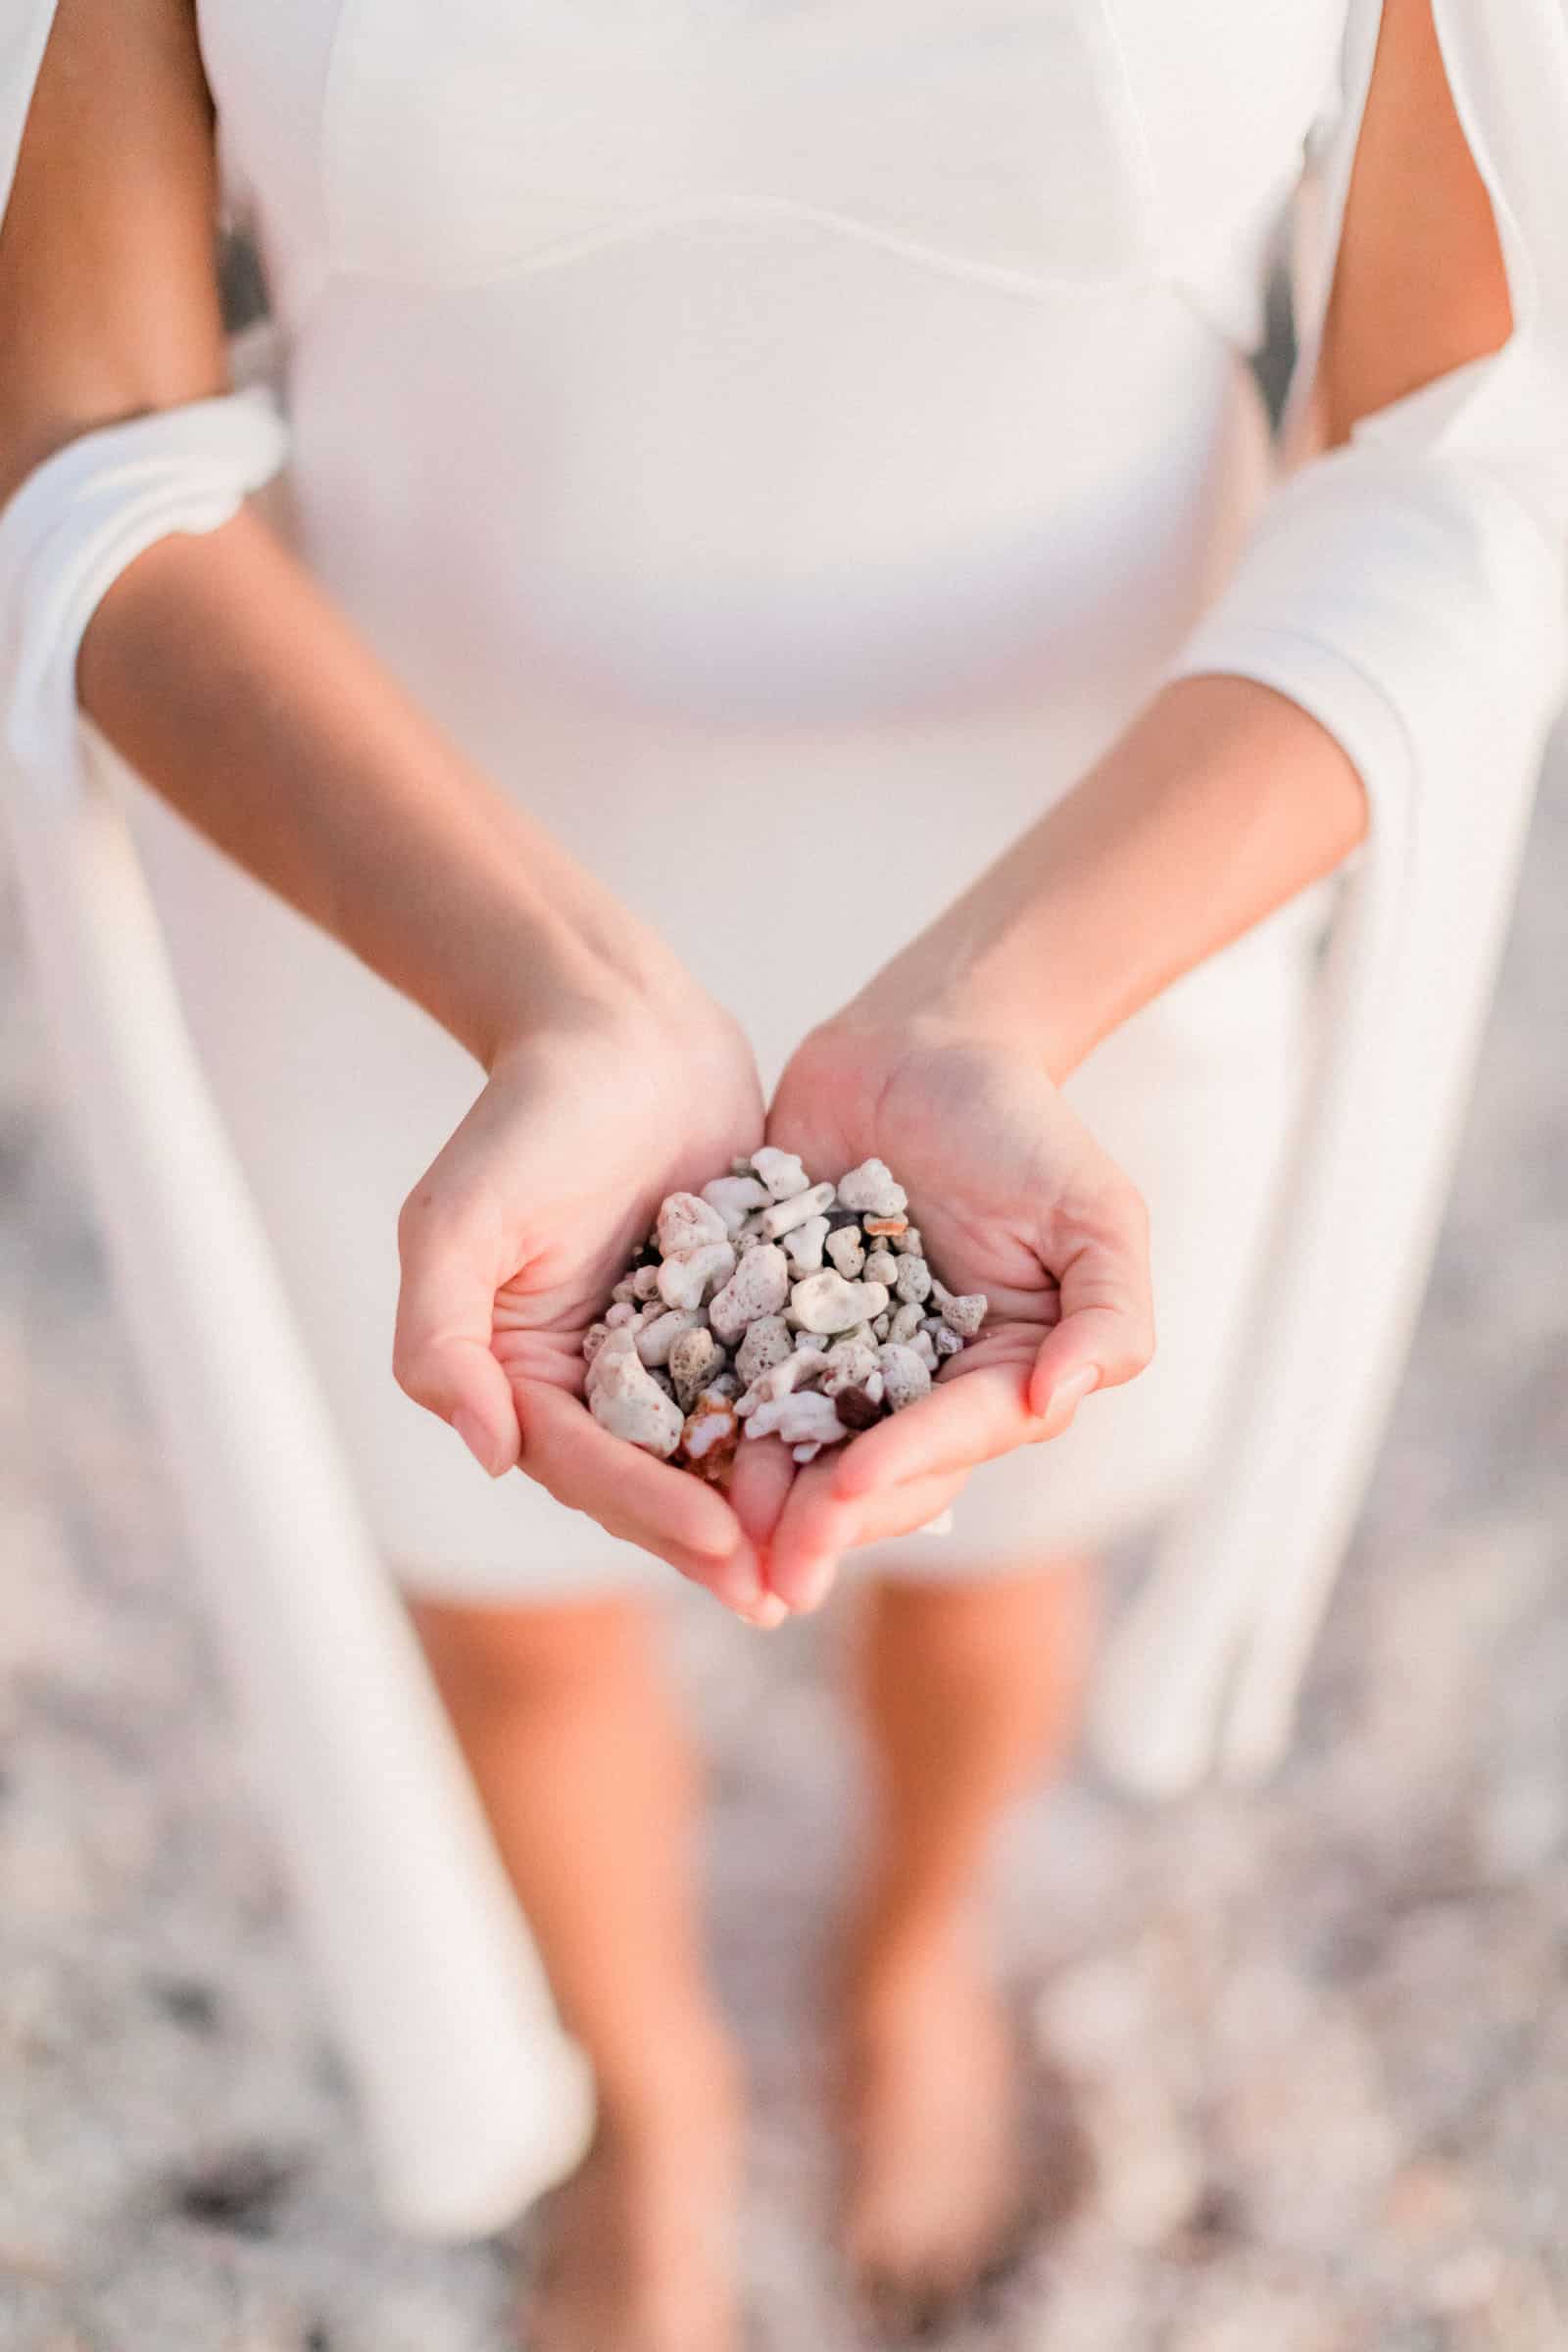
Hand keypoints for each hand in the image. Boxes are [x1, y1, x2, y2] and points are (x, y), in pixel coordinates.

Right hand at [393, 985, 775, 1618]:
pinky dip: (811, 1429)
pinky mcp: (740, 1314)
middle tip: (781, 1592)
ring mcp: (672, 1351)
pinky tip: (870, 1462)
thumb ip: (442, 1338)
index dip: (646, 1509)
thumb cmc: (528, 1115)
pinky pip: (777, 1384)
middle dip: (714, 1539)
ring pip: (721, 1448)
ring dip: (768, 1508)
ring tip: (831, 1556)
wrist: (619, 1024)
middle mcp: (596, 1379)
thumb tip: (486, 1452)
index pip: (584, 1465)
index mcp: (523, 1373)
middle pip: (655, 1480)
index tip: (715, 1541)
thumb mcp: (457, 1219)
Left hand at [745, 1014, 1155, 1609]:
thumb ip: (1107, 1311)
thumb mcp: (1095, 1211)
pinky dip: (703, 1415)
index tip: (847, 1490)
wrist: (919, 1044)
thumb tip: (1062, 1399)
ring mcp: (831, 1358)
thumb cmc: (1022, 1126)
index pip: (952, 1441)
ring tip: (709, 1533)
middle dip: (822, 1521)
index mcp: (994, 1378)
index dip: (901, 1468)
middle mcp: (911, 1387)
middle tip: (773, 1565)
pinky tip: (664, 1448)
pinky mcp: (762, 1319)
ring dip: (754, 1498)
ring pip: (794, 1447)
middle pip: (869, 1473)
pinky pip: (729, 1377)